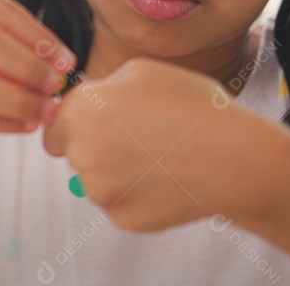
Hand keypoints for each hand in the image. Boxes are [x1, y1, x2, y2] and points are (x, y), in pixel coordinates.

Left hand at [42, 58, 276, 231]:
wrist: (236, 157)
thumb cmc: (193, 107)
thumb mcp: (142, 72)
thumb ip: (102, 87)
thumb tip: (85, 102)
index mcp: (80, 112)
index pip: (53, 130)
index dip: (74, 128)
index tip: (96, 129)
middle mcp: (81, 152)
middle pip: (75, 156)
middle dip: (98, 149)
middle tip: (140, 140)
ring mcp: (100, 190)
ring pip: (97, 182)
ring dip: (117, 174)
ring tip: (160, 157)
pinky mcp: (122, 218)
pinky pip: (120, 205)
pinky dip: (138, 196)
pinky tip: (166, 180)